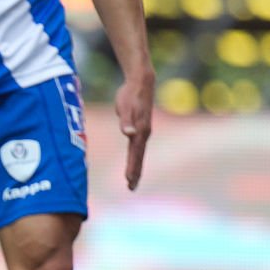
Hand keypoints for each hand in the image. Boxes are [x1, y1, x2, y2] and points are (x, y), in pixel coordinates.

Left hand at [114, 74, 153, 190]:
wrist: (141, 81)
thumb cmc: (131, 94)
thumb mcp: (125, 107)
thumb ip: (126, 121)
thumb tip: (128, 133)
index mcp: (140, 131)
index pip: (135, 154)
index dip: (132, 168)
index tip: (129, 181)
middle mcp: (143, 133)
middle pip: (138, 157)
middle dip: (135, 173)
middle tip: (131, 187)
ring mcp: (143, 130)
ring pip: (139, 153)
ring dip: (136, 166)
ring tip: (132, 180)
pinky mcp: (140, 126)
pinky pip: (137, 146)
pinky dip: (135, 156)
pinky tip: (134, 160)